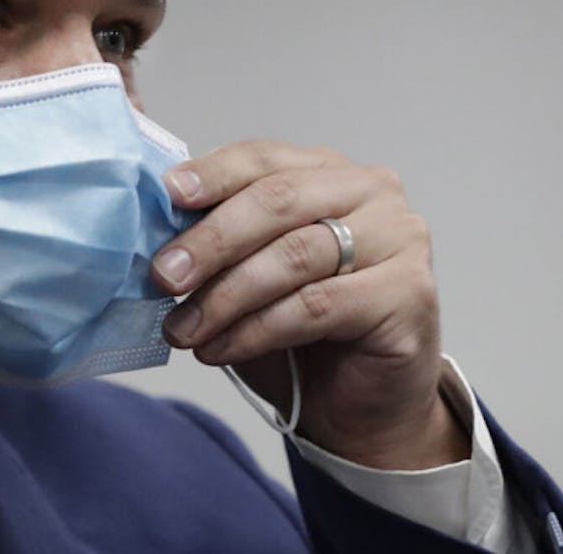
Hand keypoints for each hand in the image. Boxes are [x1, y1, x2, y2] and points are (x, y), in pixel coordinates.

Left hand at [152, 141, 466, 468]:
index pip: (263, 158)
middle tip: (161, 276)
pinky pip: (316, 306)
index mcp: (327, 171)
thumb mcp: (248, 271)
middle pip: (278, 201)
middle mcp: (371, 192)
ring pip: (295, 255)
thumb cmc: (298, 330)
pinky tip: (219, 348)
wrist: (356, 404)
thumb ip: (217, 236)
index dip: (212, 173)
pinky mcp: (409, 294)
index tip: (167, 194)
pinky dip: (257, 329)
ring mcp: (399, 239)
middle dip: (211, 240)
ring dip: (225, 295)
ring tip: (182, 330)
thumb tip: (153, 223)